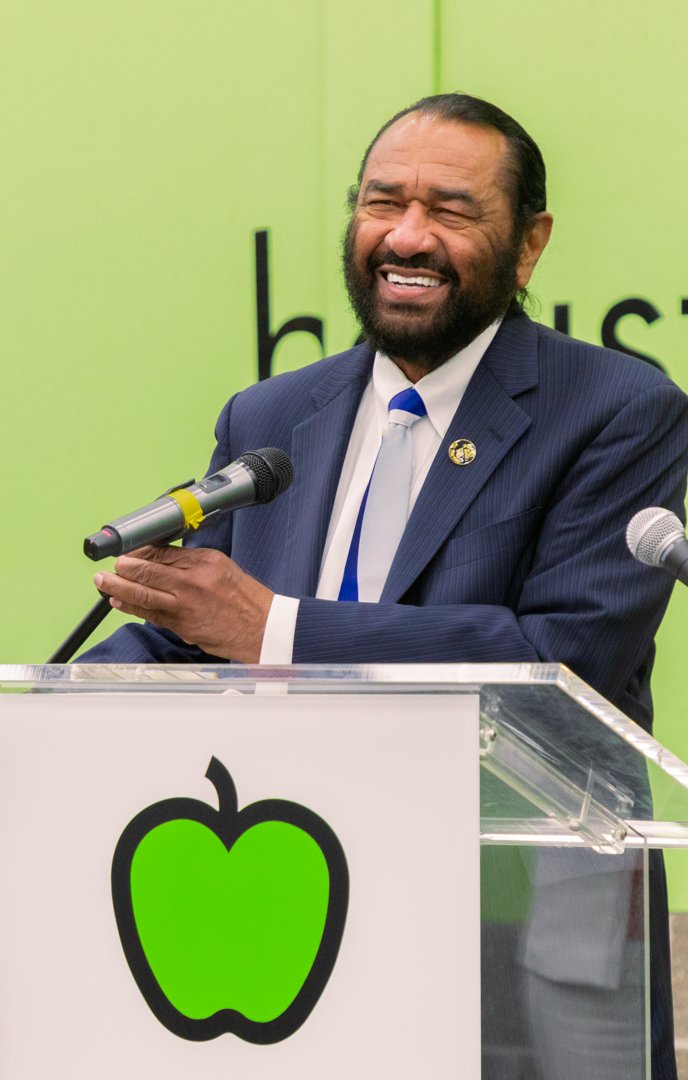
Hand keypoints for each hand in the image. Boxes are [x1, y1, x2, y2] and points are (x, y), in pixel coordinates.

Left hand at [93, 545, 273, 662]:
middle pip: (149, 571)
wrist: (262, 628)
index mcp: (204, 562)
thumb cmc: (245, 598)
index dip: (140, 551)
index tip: (128, 551)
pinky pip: (151, 614)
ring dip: (119, 587)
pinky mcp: (183, 626)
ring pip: (144, 594)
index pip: (162, 552)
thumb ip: (191, 562)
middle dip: (124, 568)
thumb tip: (160, 559)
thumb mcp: (222, 566)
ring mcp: (186, 606)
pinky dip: (131, 607)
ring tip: (103, 581)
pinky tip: (118, 601)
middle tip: (111, 565)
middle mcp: (193, 582)